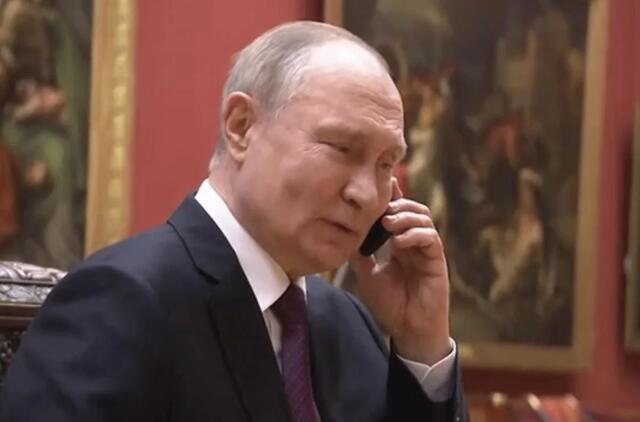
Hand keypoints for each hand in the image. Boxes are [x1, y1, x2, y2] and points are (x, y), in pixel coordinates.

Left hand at [351, 179, 450, 364]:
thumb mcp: (368, 274)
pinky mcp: (437, 260)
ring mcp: (427, 250)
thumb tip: (344, 233)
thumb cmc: (391, 304)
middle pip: (412, 208)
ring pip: (423, 218)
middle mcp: (414, 242)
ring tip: (387, 222)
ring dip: (405, 216)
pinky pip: (431, 238)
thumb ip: (360, 254)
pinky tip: (399, 242)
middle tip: (380, 209)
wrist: (409, 329)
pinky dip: (415, 234)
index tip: (378, 185)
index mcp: (399, 243)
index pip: (396, 212)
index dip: (390, 197)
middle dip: (396, 203)